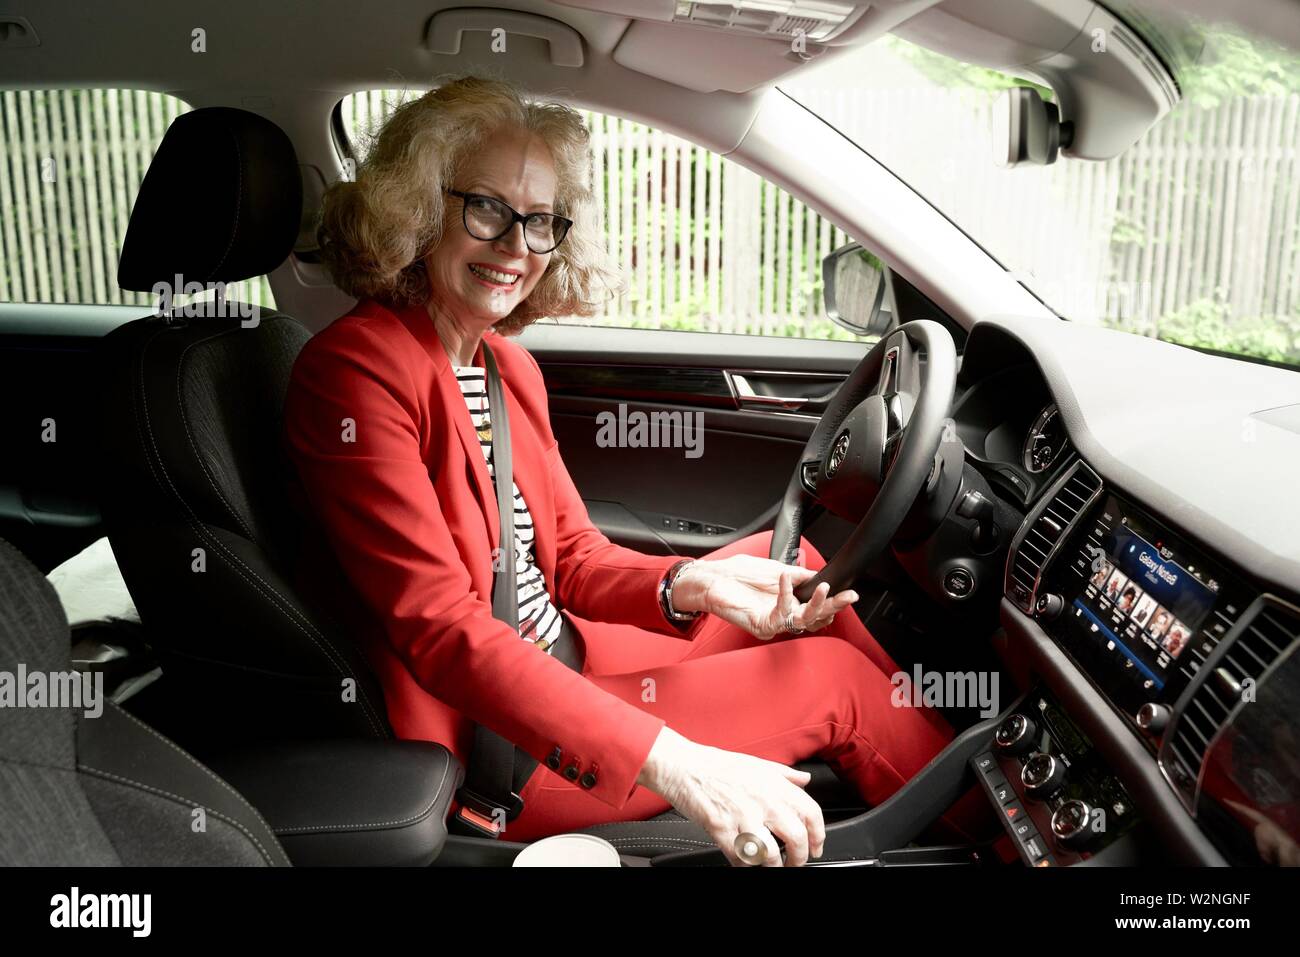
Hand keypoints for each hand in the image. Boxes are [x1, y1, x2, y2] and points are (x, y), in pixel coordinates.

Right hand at [637, 727, 824, 865]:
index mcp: (774, 784)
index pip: (811, 813)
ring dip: (773, 866)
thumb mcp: (757, 763)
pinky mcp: (722, 830)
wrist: (683, 767)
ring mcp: (742, 817)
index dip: (818, 835)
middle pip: (796, 838)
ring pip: (770, 855)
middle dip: (800, 858)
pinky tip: (747, 861)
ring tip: (771, 865)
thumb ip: (784, 774)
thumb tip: (804, 780)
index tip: (816, 845)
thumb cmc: (717, 766)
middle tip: (795, 862)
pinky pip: (741, 859)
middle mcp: (763, 801)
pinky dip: (747, 865)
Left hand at [672, 554, 859, 639]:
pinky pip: (780, 614)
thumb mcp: (777, 569)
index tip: (848, 592)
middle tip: (849, 597)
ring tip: (825, 589)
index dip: (833, 601)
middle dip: (835, 606)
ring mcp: (773, 621)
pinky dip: (785, 595)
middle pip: (816, 617)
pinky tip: (786, 579)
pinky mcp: (761, 625)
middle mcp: (784, 615)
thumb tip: (820, 575)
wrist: (712, 578)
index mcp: (789, 602)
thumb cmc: (739, 574)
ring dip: (817, 605)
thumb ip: (799, 575)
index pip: (818, 607)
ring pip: (803, 621)